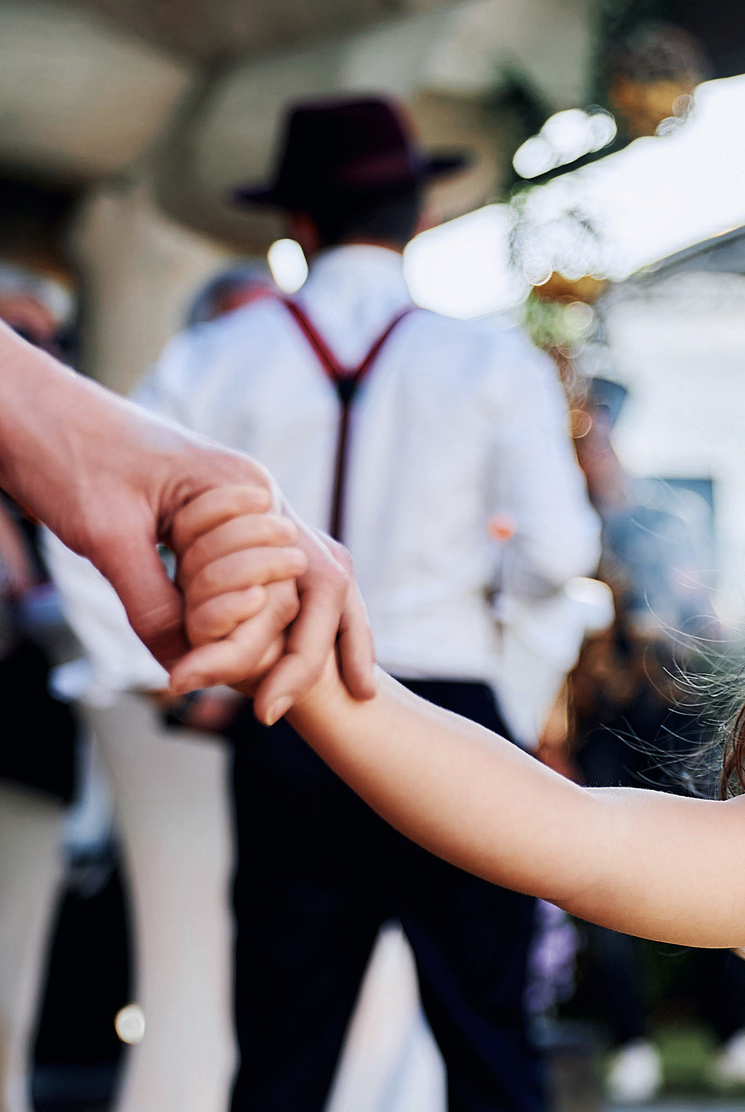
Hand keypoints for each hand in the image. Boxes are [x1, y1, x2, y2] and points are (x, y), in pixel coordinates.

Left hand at [0, 331, 369, 706]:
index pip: (299, 586)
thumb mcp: (107, 537)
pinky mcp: (211, 517)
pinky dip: (279, 616)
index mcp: (247, 489)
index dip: (286, 652)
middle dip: (321, 651)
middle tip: (299, 707)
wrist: (25, 405)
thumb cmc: (64, 452)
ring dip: (315, 636)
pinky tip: (281, 652)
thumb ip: (154, 605)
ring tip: (345, 688)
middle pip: (319, 584)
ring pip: (302, 581)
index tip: (256, 703)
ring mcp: (241, 506)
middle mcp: (258, 497)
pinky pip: (264, 574)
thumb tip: (184, 672)